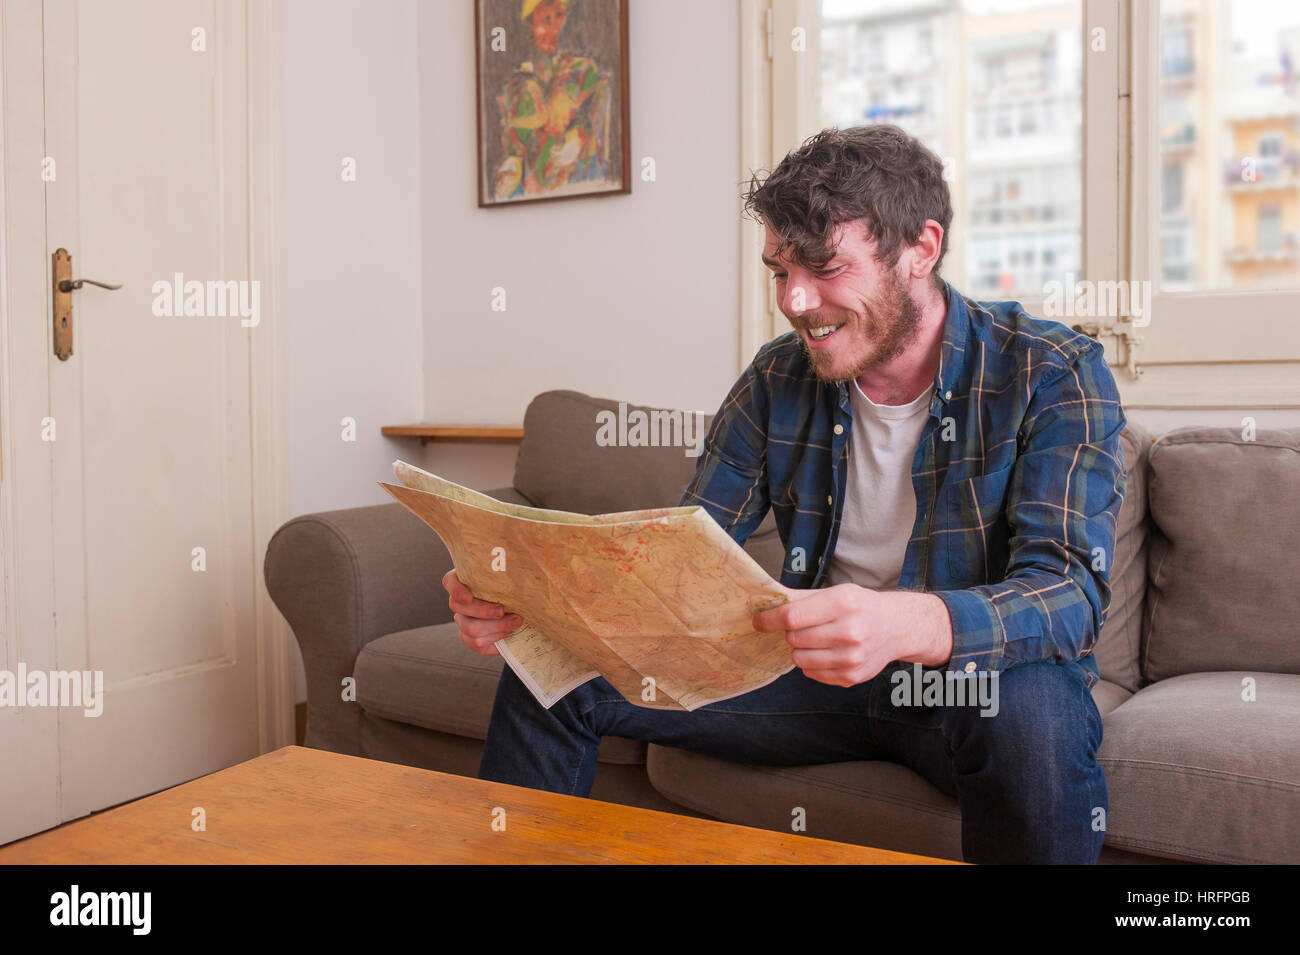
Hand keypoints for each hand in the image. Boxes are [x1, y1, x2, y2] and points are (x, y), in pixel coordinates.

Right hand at [442, 569, 521, 655]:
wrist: (521, 608)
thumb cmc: (514, 586)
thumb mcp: (510, 575)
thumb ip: (511, 568)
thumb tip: (525, 559)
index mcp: (464, 581)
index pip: (449, 581)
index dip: (456, 590)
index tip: (469, 596)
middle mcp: (460, 602)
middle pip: (458, 608)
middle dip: (483, 611)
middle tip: (503, 610)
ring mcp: (463, 621)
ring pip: (470, 628)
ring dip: (495, 627)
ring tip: (515, 622)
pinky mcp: (471, 639)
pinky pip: (477, 645)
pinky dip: (495, 640)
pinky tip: (509, 635)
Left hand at [752, 584, 953, 686]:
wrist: (895, 628)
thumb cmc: (860, 607)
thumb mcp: (835, 593)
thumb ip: (800, 598)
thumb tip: (764, 600)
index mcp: (843, 604)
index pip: (793, 617)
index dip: (770, 620)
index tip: (759, 621)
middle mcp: (850, 632)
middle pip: (794, 639)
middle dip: (791, 633)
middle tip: (802, 628)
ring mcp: (852, 658)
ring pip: (800, 660)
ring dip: (800, 650)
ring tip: (816, 640)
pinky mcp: (852, 677)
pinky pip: (812, 674)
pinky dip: (812, 664)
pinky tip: (827, 652)